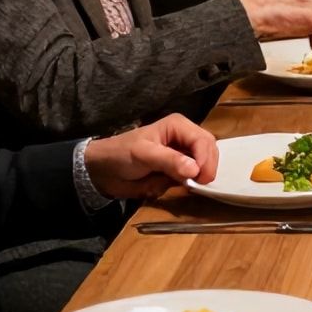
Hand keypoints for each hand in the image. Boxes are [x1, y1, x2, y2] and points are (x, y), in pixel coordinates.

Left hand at [84, 113, 220, 199]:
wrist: (103, 171)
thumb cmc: (121, 155)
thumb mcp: (144, 154)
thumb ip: (169, 160)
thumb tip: (195, 170)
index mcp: (178, 126)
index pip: (203, 141)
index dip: (206, 159)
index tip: (200, 178)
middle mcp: (184, 138)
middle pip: (209, 151)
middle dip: (205, 168)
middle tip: (197, 185)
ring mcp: (183, 155)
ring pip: (204, 166)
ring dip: (197, 177)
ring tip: (186, 185)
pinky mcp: (179, 170)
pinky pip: (192, 178)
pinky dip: (188, 184)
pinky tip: (179, 186)